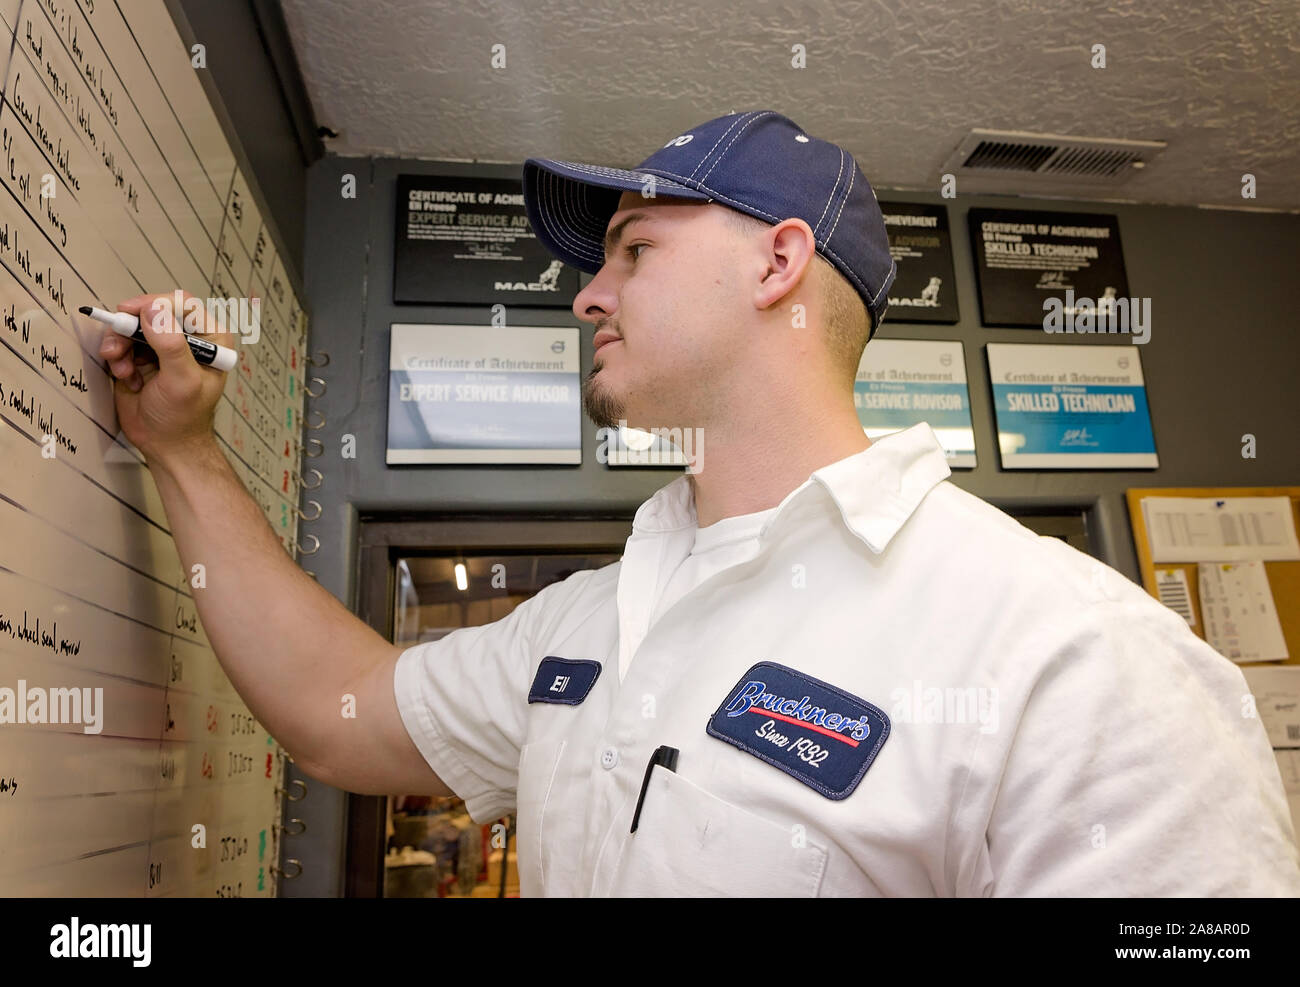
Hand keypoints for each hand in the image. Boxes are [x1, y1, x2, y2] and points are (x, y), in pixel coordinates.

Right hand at [100, 291, 235, 463]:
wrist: (164, 444)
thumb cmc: (183, 417)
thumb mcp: (182, 381)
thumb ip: (171, 345)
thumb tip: (153, 308)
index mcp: (210, 338)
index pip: (182, 305)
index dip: (154, 304)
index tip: (130, 312)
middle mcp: (187, 338)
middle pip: (151, 312)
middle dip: (129, 328)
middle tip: (116, 347)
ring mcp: (162, 346)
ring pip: (132, 325)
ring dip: (120, 344)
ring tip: (121, 369)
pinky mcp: (141, 356)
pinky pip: (121, 342)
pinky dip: (117, 356)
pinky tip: (125, 377)